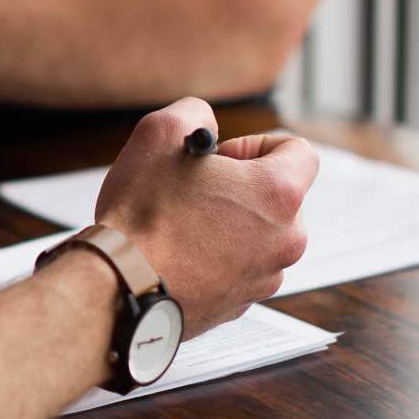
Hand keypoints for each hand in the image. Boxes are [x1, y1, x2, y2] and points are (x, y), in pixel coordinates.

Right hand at [95, 99, 316, 337]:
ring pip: (258, 236)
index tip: (222, 158)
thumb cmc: (141, 214)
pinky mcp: (240, 305)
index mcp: (278, 193)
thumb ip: (195, 113)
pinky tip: (177, 255)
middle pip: (279, 198)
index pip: (299, 151)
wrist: (119, 287)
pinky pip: (238, 269)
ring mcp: (265, 277)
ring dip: (229, 225)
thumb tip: (204, 125)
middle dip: (242, 188)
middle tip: (196, 191)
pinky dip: (215, 259)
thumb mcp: (160, 133)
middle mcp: (285, 239)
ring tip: (181, 225)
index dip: (257, 145)